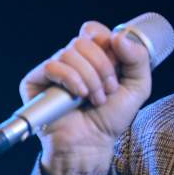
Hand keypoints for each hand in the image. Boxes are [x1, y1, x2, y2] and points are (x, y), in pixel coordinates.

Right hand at [19, 21, 152, 162]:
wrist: (92, 143)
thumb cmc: (111, 117)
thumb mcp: (138, 86)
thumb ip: (138, 58)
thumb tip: (119, 36)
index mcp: (92, 55)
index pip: (94, 30)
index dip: (107, 45)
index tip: (117, 69)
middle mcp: (71, 59)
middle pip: (84, 40)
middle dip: (102, 67)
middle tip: (108, 90)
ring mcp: (53, 69)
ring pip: (69, 52)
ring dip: (90, 78)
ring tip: (95, 99)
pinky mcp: (35, 81)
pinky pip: (52, 66)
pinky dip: (71, 80)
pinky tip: (78, 96)